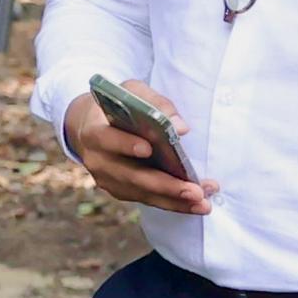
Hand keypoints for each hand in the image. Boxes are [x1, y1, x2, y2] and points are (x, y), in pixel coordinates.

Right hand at [63, 87, 216, 215]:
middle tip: (194, 191)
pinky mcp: (120, 191)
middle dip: (165, 185)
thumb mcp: (134, 93)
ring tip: (204, 203)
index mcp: (94, 131)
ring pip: (143, 194)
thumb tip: (181, 128)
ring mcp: (107, 179)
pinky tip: (196, 203)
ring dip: (175, 200)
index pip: (106, 138)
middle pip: (131, 176)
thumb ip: (156, 104)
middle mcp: (97, 160)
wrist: (93, 127)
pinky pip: (148, 200)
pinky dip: (173, 203)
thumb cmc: (118, 107)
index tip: (148, 149)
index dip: (125, 144)